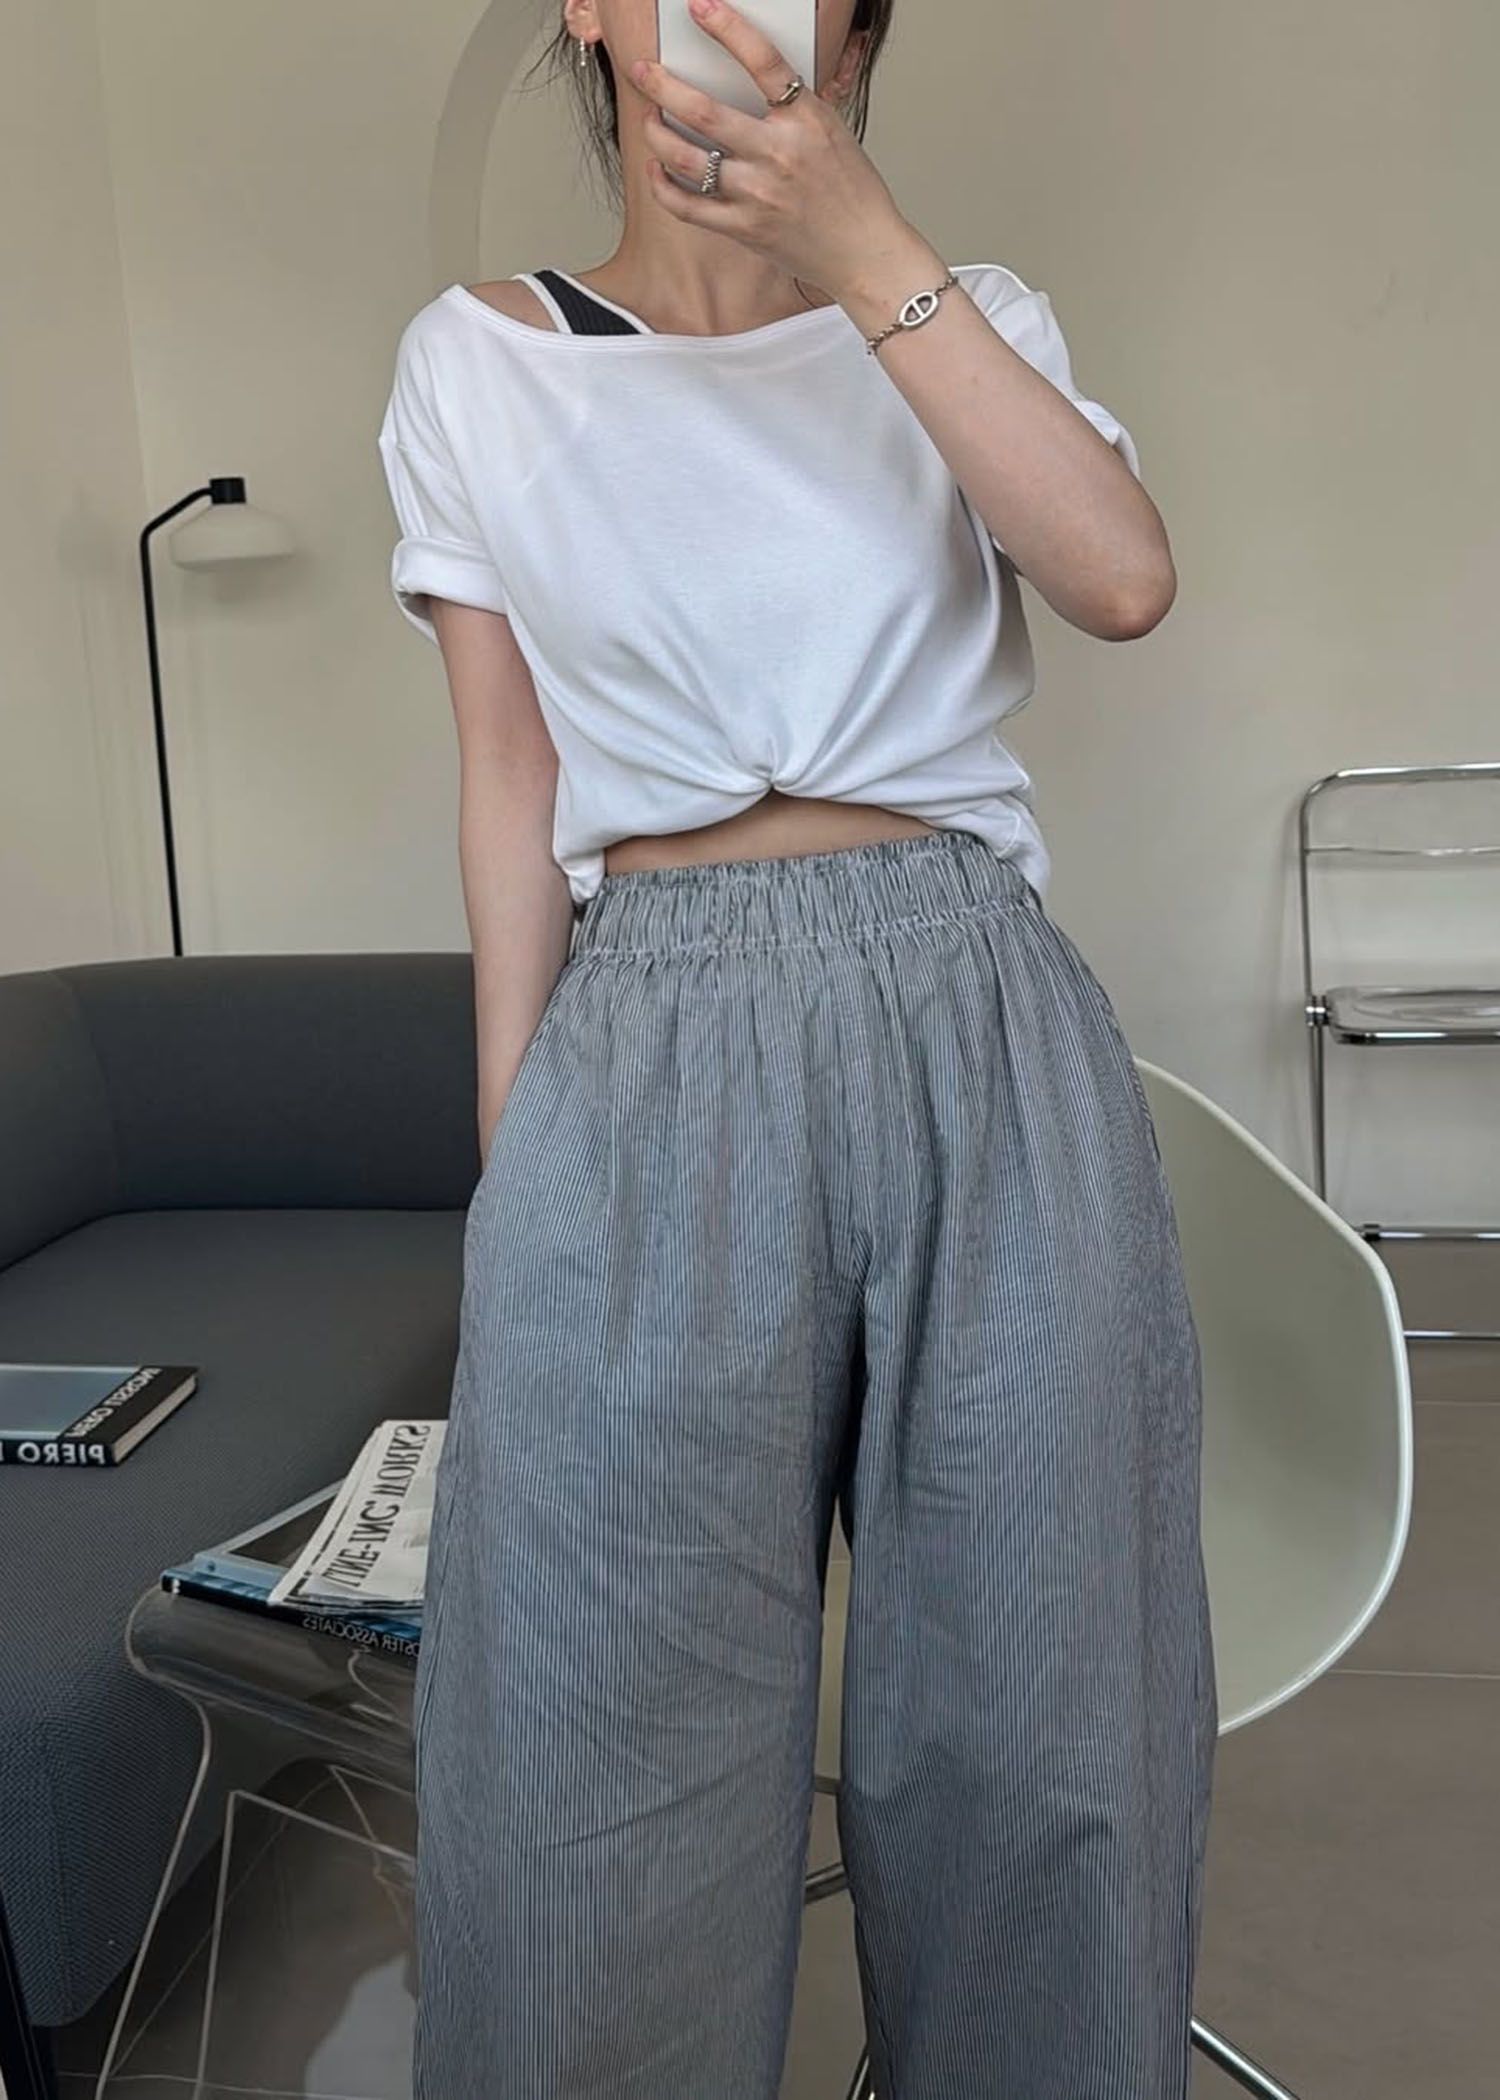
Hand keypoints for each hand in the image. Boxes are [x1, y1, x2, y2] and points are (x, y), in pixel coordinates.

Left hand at [630, 0, 908, 302]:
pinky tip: (656, 167)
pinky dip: (663, 184)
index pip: (763, 61)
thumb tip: (748, 78)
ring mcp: (758, 194)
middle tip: (643, 70)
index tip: (700, 7)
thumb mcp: (832, 131)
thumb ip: (793, 107)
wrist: (864, 252)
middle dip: (663, 86)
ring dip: (657, 133)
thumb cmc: (850, 192)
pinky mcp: (744, 228)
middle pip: (705, 112)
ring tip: (648, 120)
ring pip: (687, 158)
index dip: (728, 28)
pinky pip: (687, 206)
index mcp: (806, 120)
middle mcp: (778, 154)